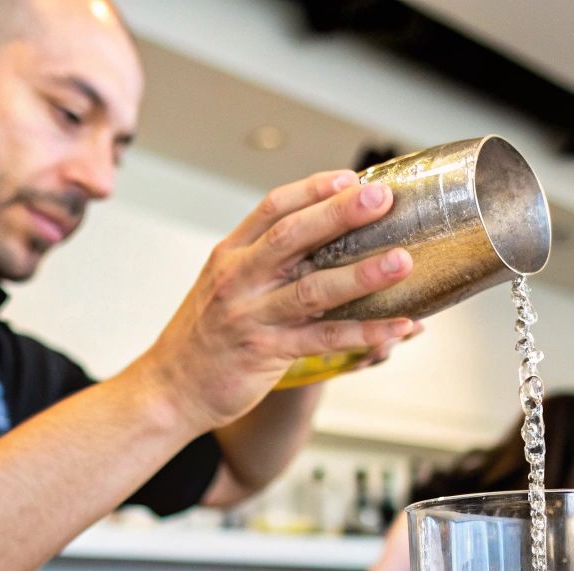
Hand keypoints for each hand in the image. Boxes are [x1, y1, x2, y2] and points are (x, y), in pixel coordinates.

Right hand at [132, 169, 420, 430]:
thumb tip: (330, 241)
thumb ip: (265, 260)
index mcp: (230, 255)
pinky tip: (398, 326)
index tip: (351, 178)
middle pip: (292, 237)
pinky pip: (323, 339)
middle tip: (380, 198)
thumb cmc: (207, 335)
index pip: (273, 207)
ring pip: (312, 289)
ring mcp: (251, 316)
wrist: (171, 388)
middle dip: (339, 214)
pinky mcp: (266, 353)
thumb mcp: (225, 284)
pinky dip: (364, 332)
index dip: (314, 189)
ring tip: (401, 261)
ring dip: (361, 275)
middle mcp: (239, 280)